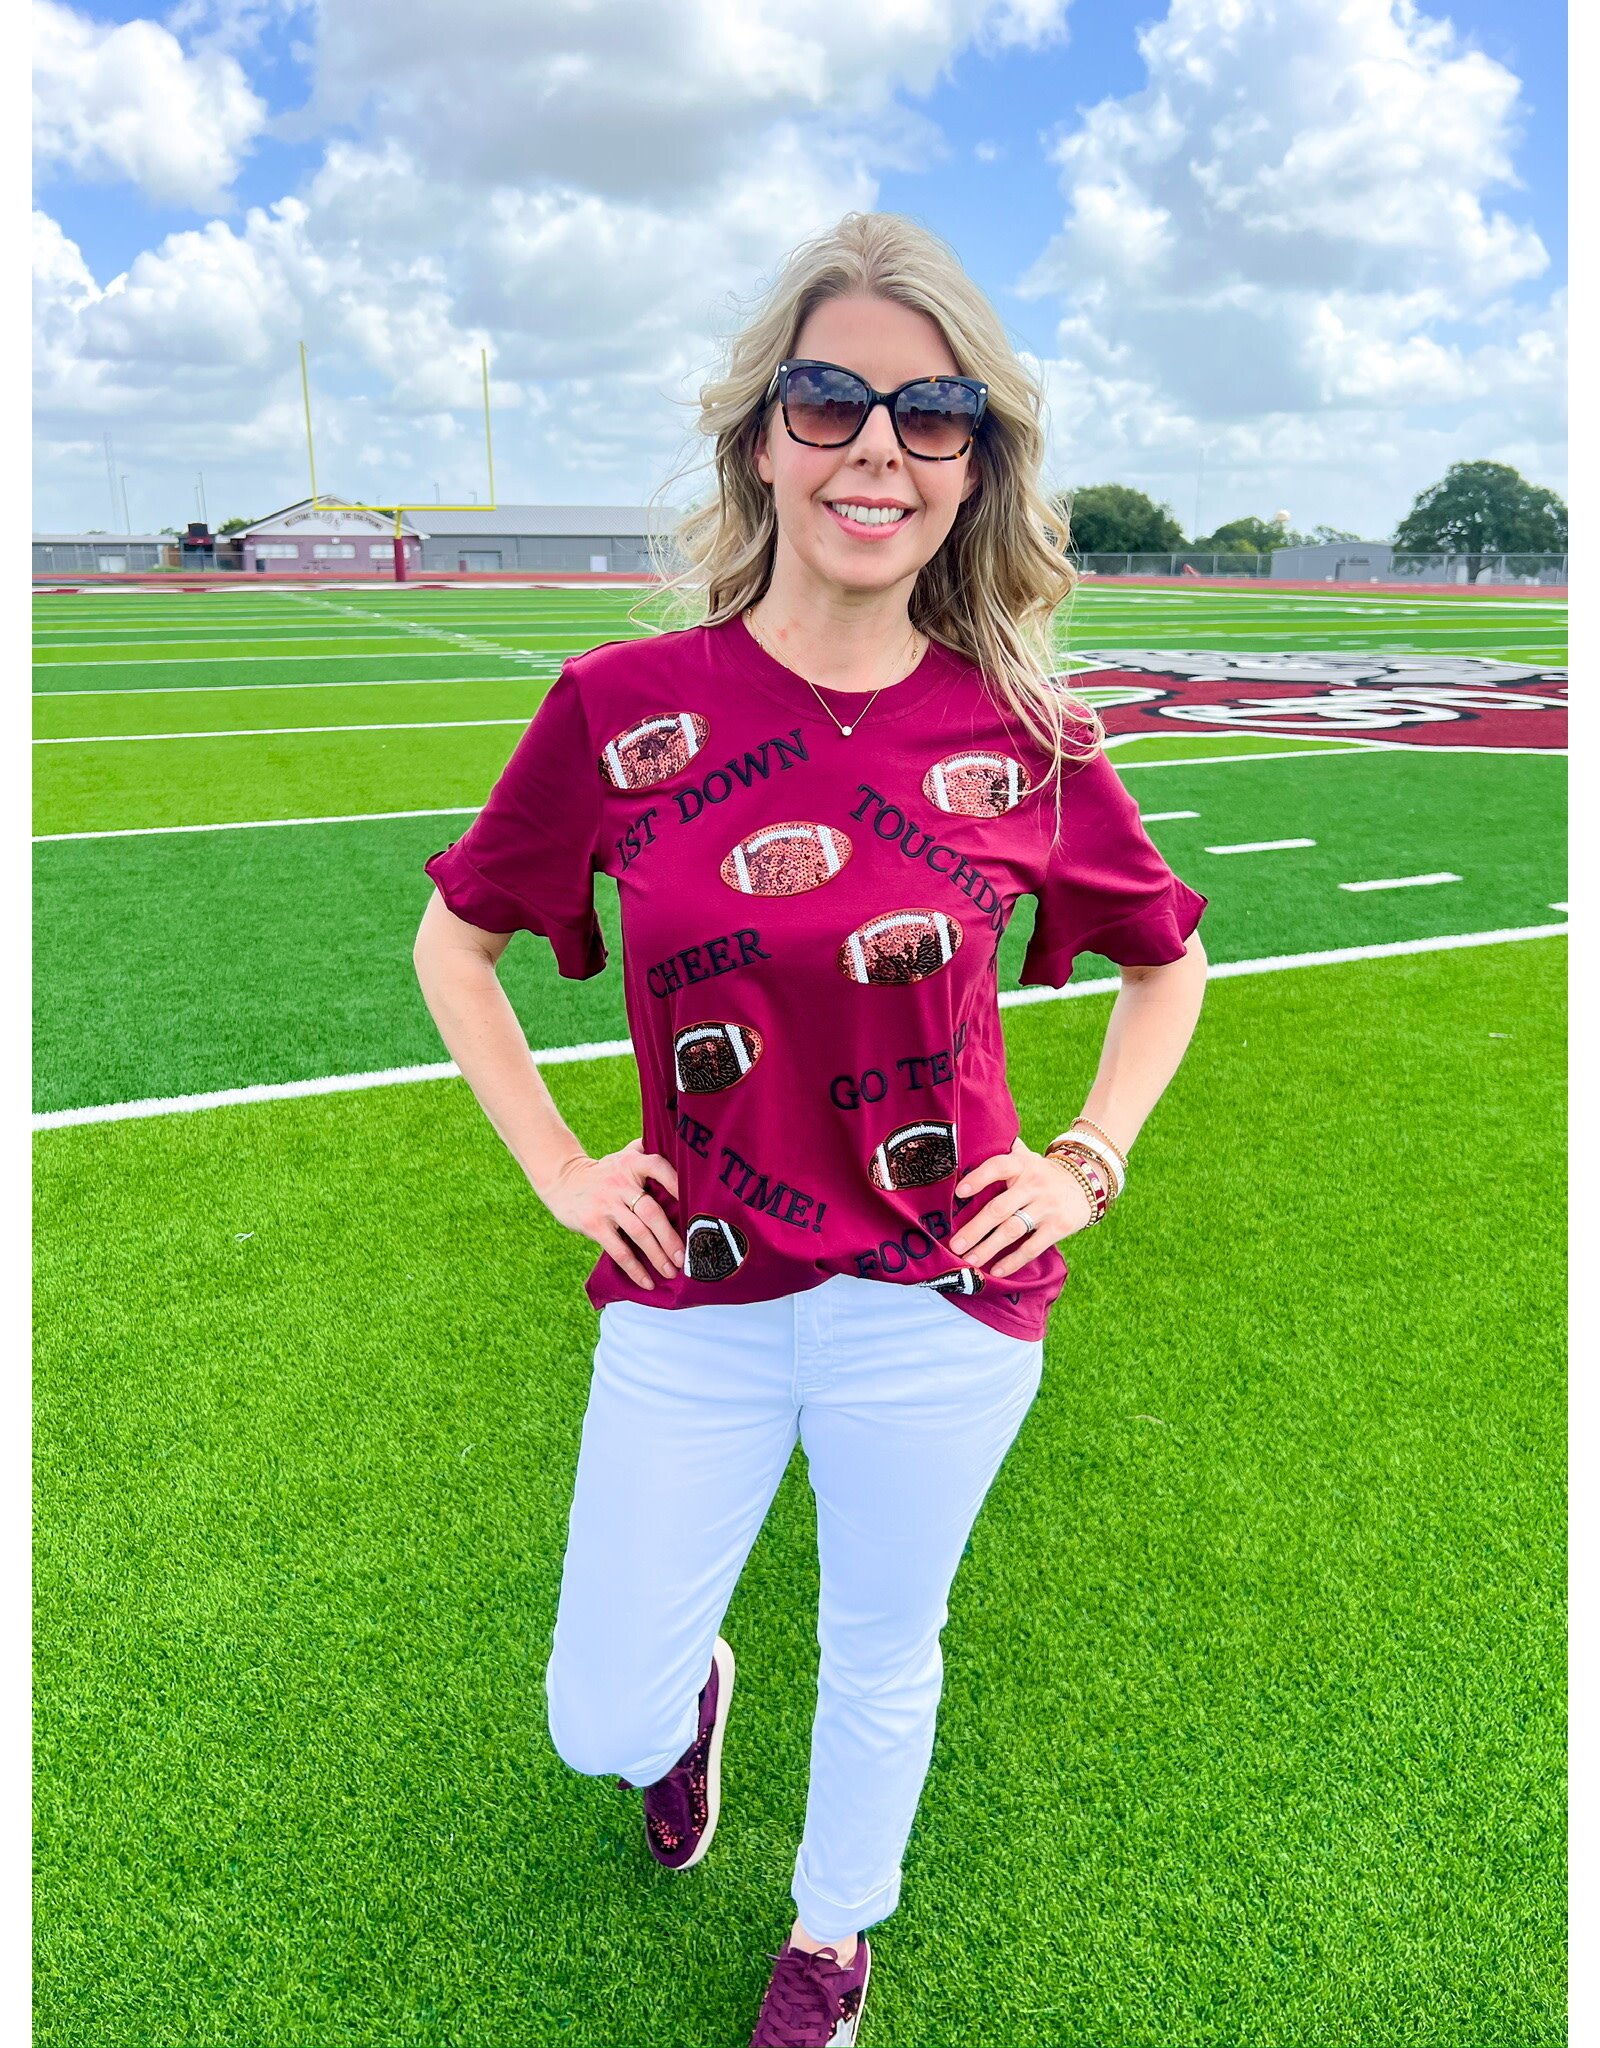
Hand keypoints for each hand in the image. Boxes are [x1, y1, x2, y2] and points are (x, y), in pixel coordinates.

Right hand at [543, 1138, 682, 1289]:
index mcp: (631, 1163)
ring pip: (638, 1233)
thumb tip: (676, 1142)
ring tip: (671, 1271)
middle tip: (686, 1257)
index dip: (677, 1184)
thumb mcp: (622, 1156)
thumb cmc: (603, 1172)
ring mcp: (606, 1204)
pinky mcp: (594, 1223)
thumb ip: (645, 1151)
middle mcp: (620, 1182)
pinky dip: (635, 1268)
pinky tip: (646, 1281)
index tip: (695, 1205)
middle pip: (652, 1211)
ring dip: (657, 1255)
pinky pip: (619, 1250)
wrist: (563, 1181)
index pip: (659, 1167)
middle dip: (671, 1237)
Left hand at [946, 1136, 1093, 1277]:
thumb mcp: (1026, 1157)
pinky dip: (1013, 1260)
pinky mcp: (1059, 1226)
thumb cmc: (1041, 1173)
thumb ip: (1002, 1150)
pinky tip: (996, 1270)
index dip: (979, 1178)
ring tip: (970, 1260)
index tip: (959, 1192)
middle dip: (975, 1229)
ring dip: (988, 1247)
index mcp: (1021, 1164)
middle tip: (955, 1245)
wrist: (1086, 1182)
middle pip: (1000, 1208)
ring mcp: (1047, 1206)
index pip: (998, 1166)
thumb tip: (966, 1143)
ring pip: (1013, 1230)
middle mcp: (1034, 1184)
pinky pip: (1032, 1247)